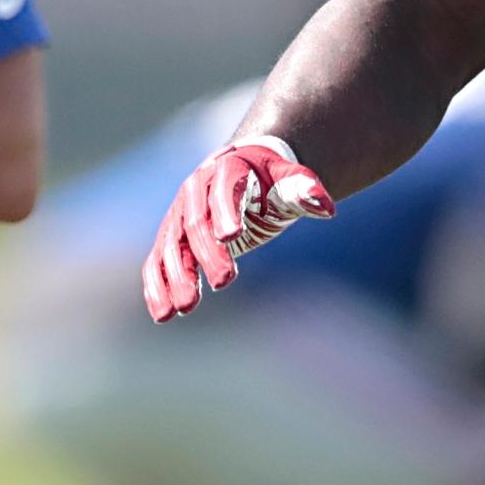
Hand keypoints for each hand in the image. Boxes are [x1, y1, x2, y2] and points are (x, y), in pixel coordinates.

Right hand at [141, 137, 334, 321]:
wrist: (243, 172)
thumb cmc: (272, 180)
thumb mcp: (291, 179)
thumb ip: (305, 190)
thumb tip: (328, 209)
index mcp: (226, 169)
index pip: (224, 191)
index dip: (226, 212)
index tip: (233, 236)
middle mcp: (195, 191)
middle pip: (197, 223)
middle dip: (208, 254)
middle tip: (225, 282)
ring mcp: (178, 215)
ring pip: (172, 247)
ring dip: (176, 278)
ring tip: (185, 308)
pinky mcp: (170, 238)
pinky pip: (157, 263)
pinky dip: (157, 287)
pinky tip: (163, 314)